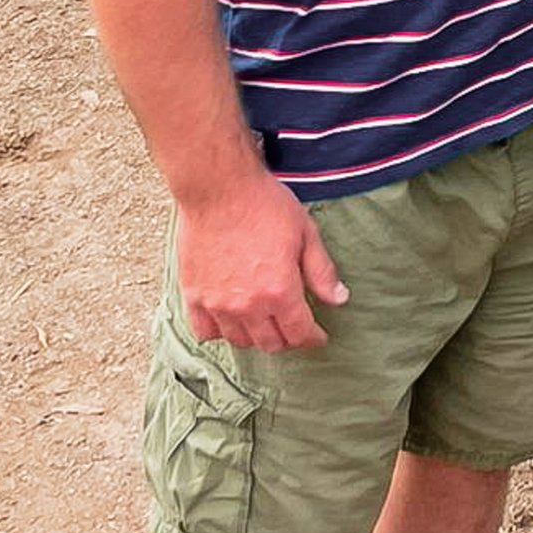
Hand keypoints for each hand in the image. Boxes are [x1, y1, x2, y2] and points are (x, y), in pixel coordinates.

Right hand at [175, 172, 348, 351]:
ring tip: (265, 323)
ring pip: (239, 342)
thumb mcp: (306, 233)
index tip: (318, 336)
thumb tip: (339, 299)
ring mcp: (217, 303)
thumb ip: (322, 272)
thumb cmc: (265, 205)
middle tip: (294, 327)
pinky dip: (220, 332)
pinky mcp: (192, 295)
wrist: (218, 189)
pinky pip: (204, 332)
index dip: (313, 338)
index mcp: (279, 291)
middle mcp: (247, 305)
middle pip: (271, 343)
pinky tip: (231, 320)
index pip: (299, 333)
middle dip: (288, 339)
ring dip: (256, 337)